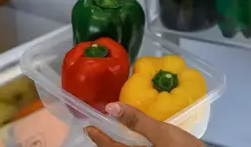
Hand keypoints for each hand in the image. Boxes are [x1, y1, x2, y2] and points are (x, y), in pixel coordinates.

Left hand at [85, 102, 203, 146]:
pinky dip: (136, 145)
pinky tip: (141, 140)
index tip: (88, 127)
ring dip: (122, 144)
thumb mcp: (162, 133)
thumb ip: (137, 121)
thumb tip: (110, 107)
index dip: (98, 138)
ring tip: (119, 134)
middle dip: (108, 144)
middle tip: (101, 131)